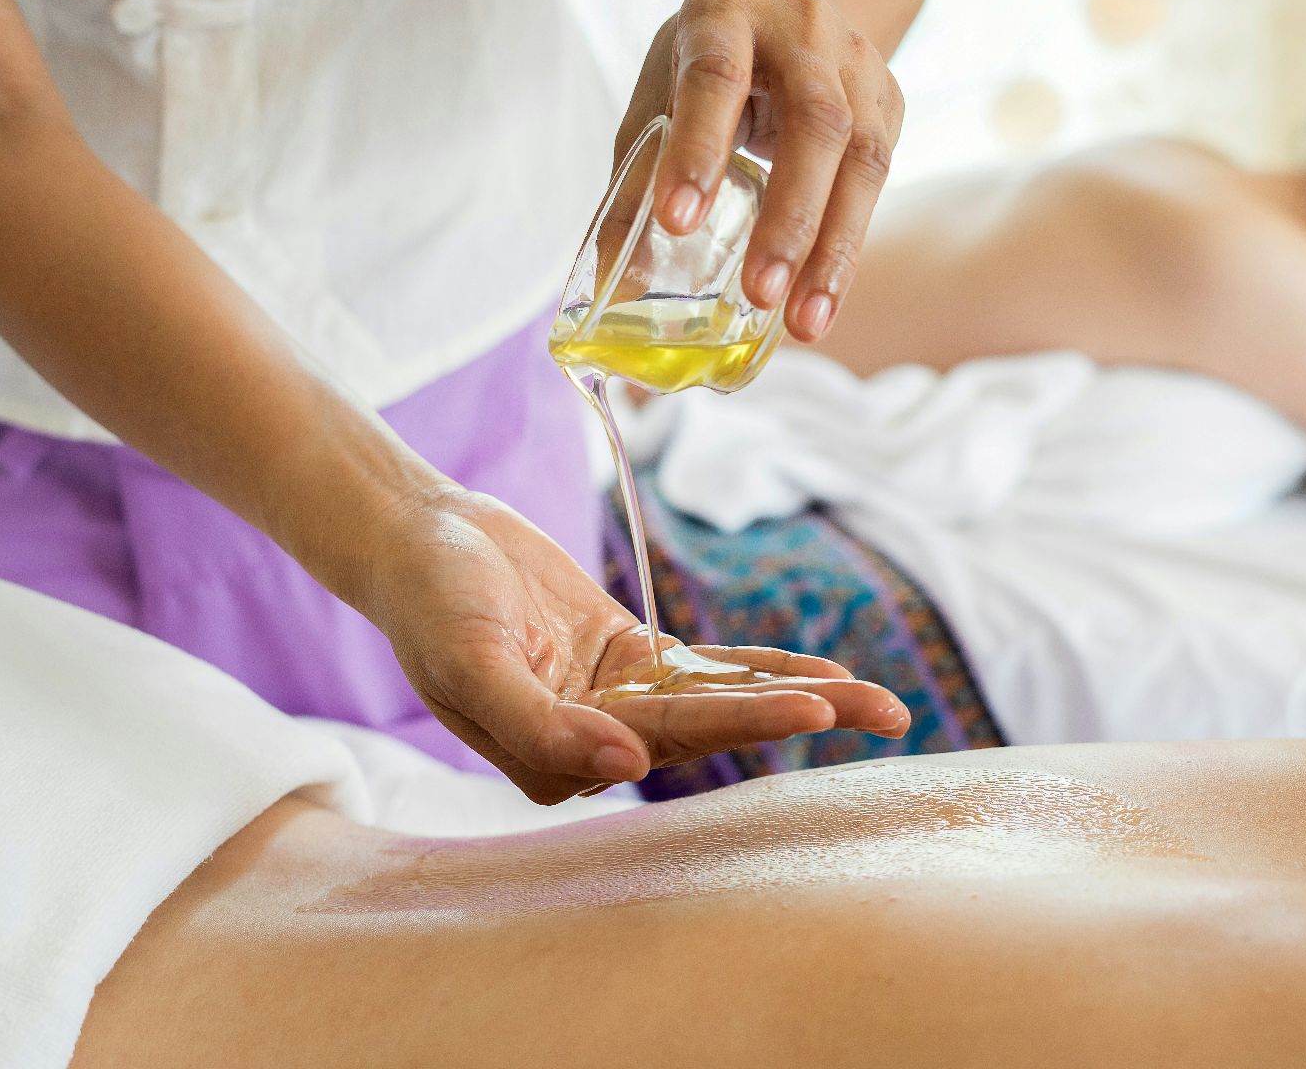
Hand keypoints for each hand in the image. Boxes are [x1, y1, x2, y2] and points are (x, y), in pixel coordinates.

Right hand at [357, 485, 910, 803]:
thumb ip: (539, 724)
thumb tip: (623, 769)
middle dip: (799, 718)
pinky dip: (764, 668)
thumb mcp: (470, 661)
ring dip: (800, 697)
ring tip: (883, 703)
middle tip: (886, 712)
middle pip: (712, 730)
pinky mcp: (631, 660)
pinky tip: (827, 674)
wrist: (418, 537)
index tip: (811, 709)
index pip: (664, 742)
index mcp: (555, 759)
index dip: (741, 724)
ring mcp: (618, 701)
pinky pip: (709, 669)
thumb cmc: (430, 601)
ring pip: (722, 702)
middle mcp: (596, 742)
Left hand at [618, 0, 906, 342]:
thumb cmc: (710, 68)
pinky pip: (878, 184)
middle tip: (759, 292)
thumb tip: (615, 280)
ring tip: (804, 323)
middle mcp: (803, 31)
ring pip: (862, 159)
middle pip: (813, 122)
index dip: (698, 148)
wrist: (789, 24)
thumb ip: (636, 181)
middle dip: (788, 217)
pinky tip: (821, 302)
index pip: (716, 78)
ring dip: (832, 250)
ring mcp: (857, 66)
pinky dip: (847, 251)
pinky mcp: (888, 105)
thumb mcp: (662, 101)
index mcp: (726, 15)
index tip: (677, 221)